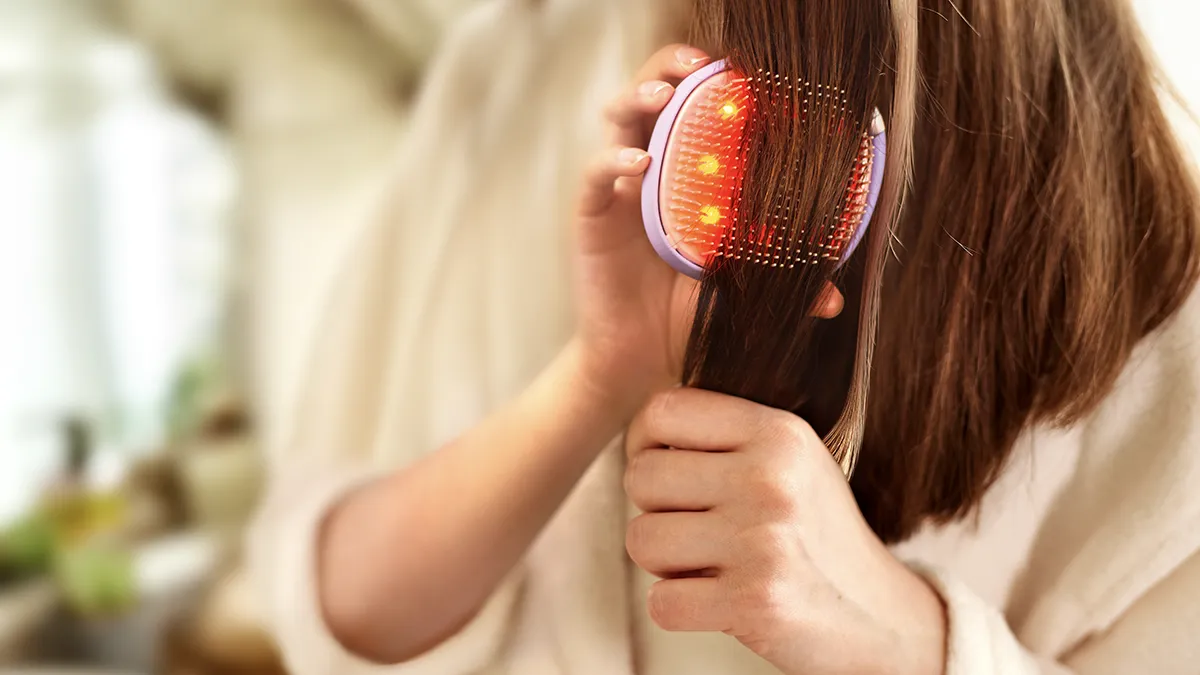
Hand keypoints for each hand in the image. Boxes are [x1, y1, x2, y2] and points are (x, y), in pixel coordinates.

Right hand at [573, 45, 844, 412]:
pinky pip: (596, 173)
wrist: (642, 362)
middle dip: (670, 68)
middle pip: (650, 94)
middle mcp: (649, 171)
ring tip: (663, 95)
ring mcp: (617, 190)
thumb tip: (836, 297)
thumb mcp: (744, 293)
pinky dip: (614, 160)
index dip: (711, 80)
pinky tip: (640, 163)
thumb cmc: (690, 318)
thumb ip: (785, 284)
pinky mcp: (592, 214)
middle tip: (698, 64)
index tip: (743, 69)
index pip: (693, 108)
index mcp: (686, 177)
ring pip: (616, 118)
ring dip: (638, 95)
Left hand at [624, 388, 946, 674]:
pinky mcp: (754, 602)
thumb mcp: (789, 461)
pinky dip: (678, 608)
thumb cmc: (813, 534)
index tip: (663, 467)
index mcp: (778, 433)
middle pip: (641, 477)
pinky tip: (716, 599)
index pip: (663, 411)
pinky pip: (661, 601)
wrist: (879, 617)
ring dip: (663, 562)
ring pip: (641, 539)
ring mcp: (763, 541)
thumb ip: (723, 436)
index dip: (644, 443)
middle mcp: (772, 479)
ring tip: (707, 562)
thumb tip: (638, 434)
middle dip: (655, 508)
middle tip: (695, 527)